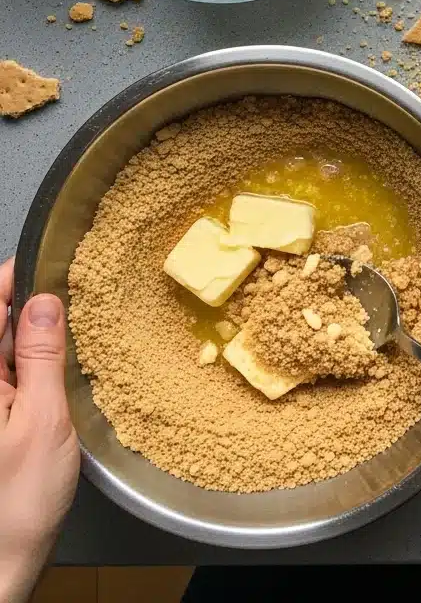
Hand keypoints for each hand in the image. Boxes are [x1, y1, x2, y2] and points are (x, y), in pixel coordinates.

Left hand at [0, 258, 79, 602]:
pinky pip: (9, 372)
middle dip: (32, 300)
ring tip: (80, 315)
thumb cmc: (16, 500)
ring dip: (35, 330)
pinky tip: (64, 358)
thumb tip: (43, 299)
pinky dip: (34, 359)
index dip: (14, 274)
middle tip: (80, 283)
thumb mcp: (41, 421)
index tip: (52, 252)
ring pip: (3, 347)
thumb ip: (38, 356)